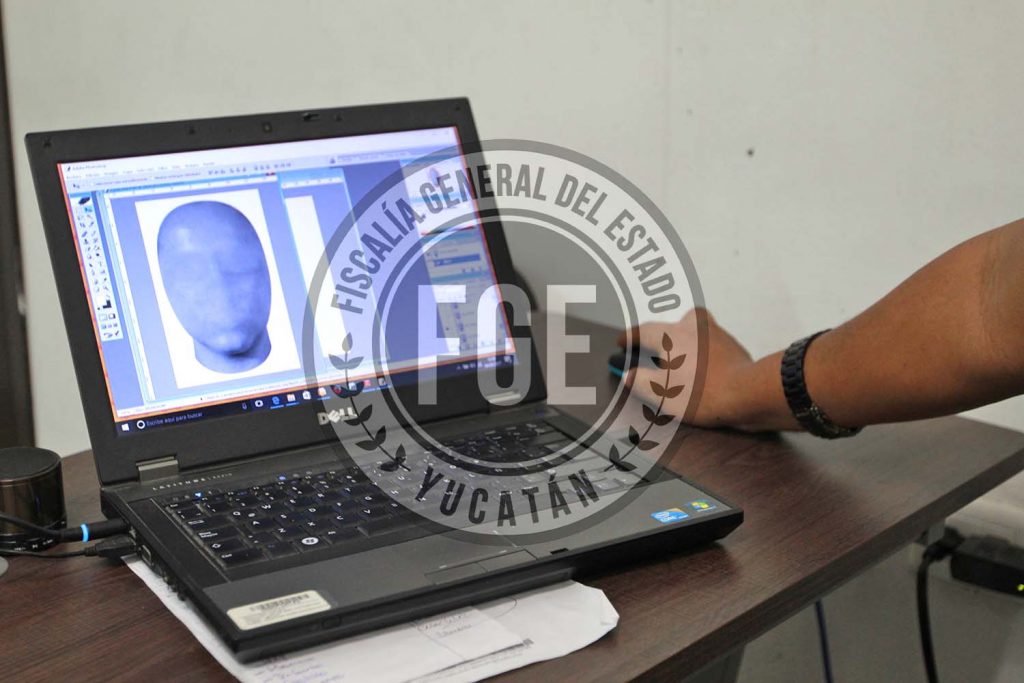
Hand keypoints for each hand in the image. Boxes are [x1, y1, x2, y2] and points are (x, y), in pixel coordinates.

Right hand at [618, 309, 770, 430]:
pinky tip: (703, 368)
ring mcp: (716, 335)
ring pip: (695, 328)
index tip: (622, 343)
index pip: (644, 331)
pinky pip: (712, 343)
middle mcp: (693, 328)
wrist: (747, 393)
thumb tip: (629, 375)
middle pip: (673, 322)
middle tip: (654, 350)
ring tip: (680, 358)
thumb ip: (640, 381)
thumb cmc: (703, 394)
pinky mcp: (733, 347)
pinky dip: (704, 351)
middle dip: (661, 334)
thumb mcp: (661, 394)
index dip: (630, 338)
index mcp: (671, 336)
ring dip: (685, 339)